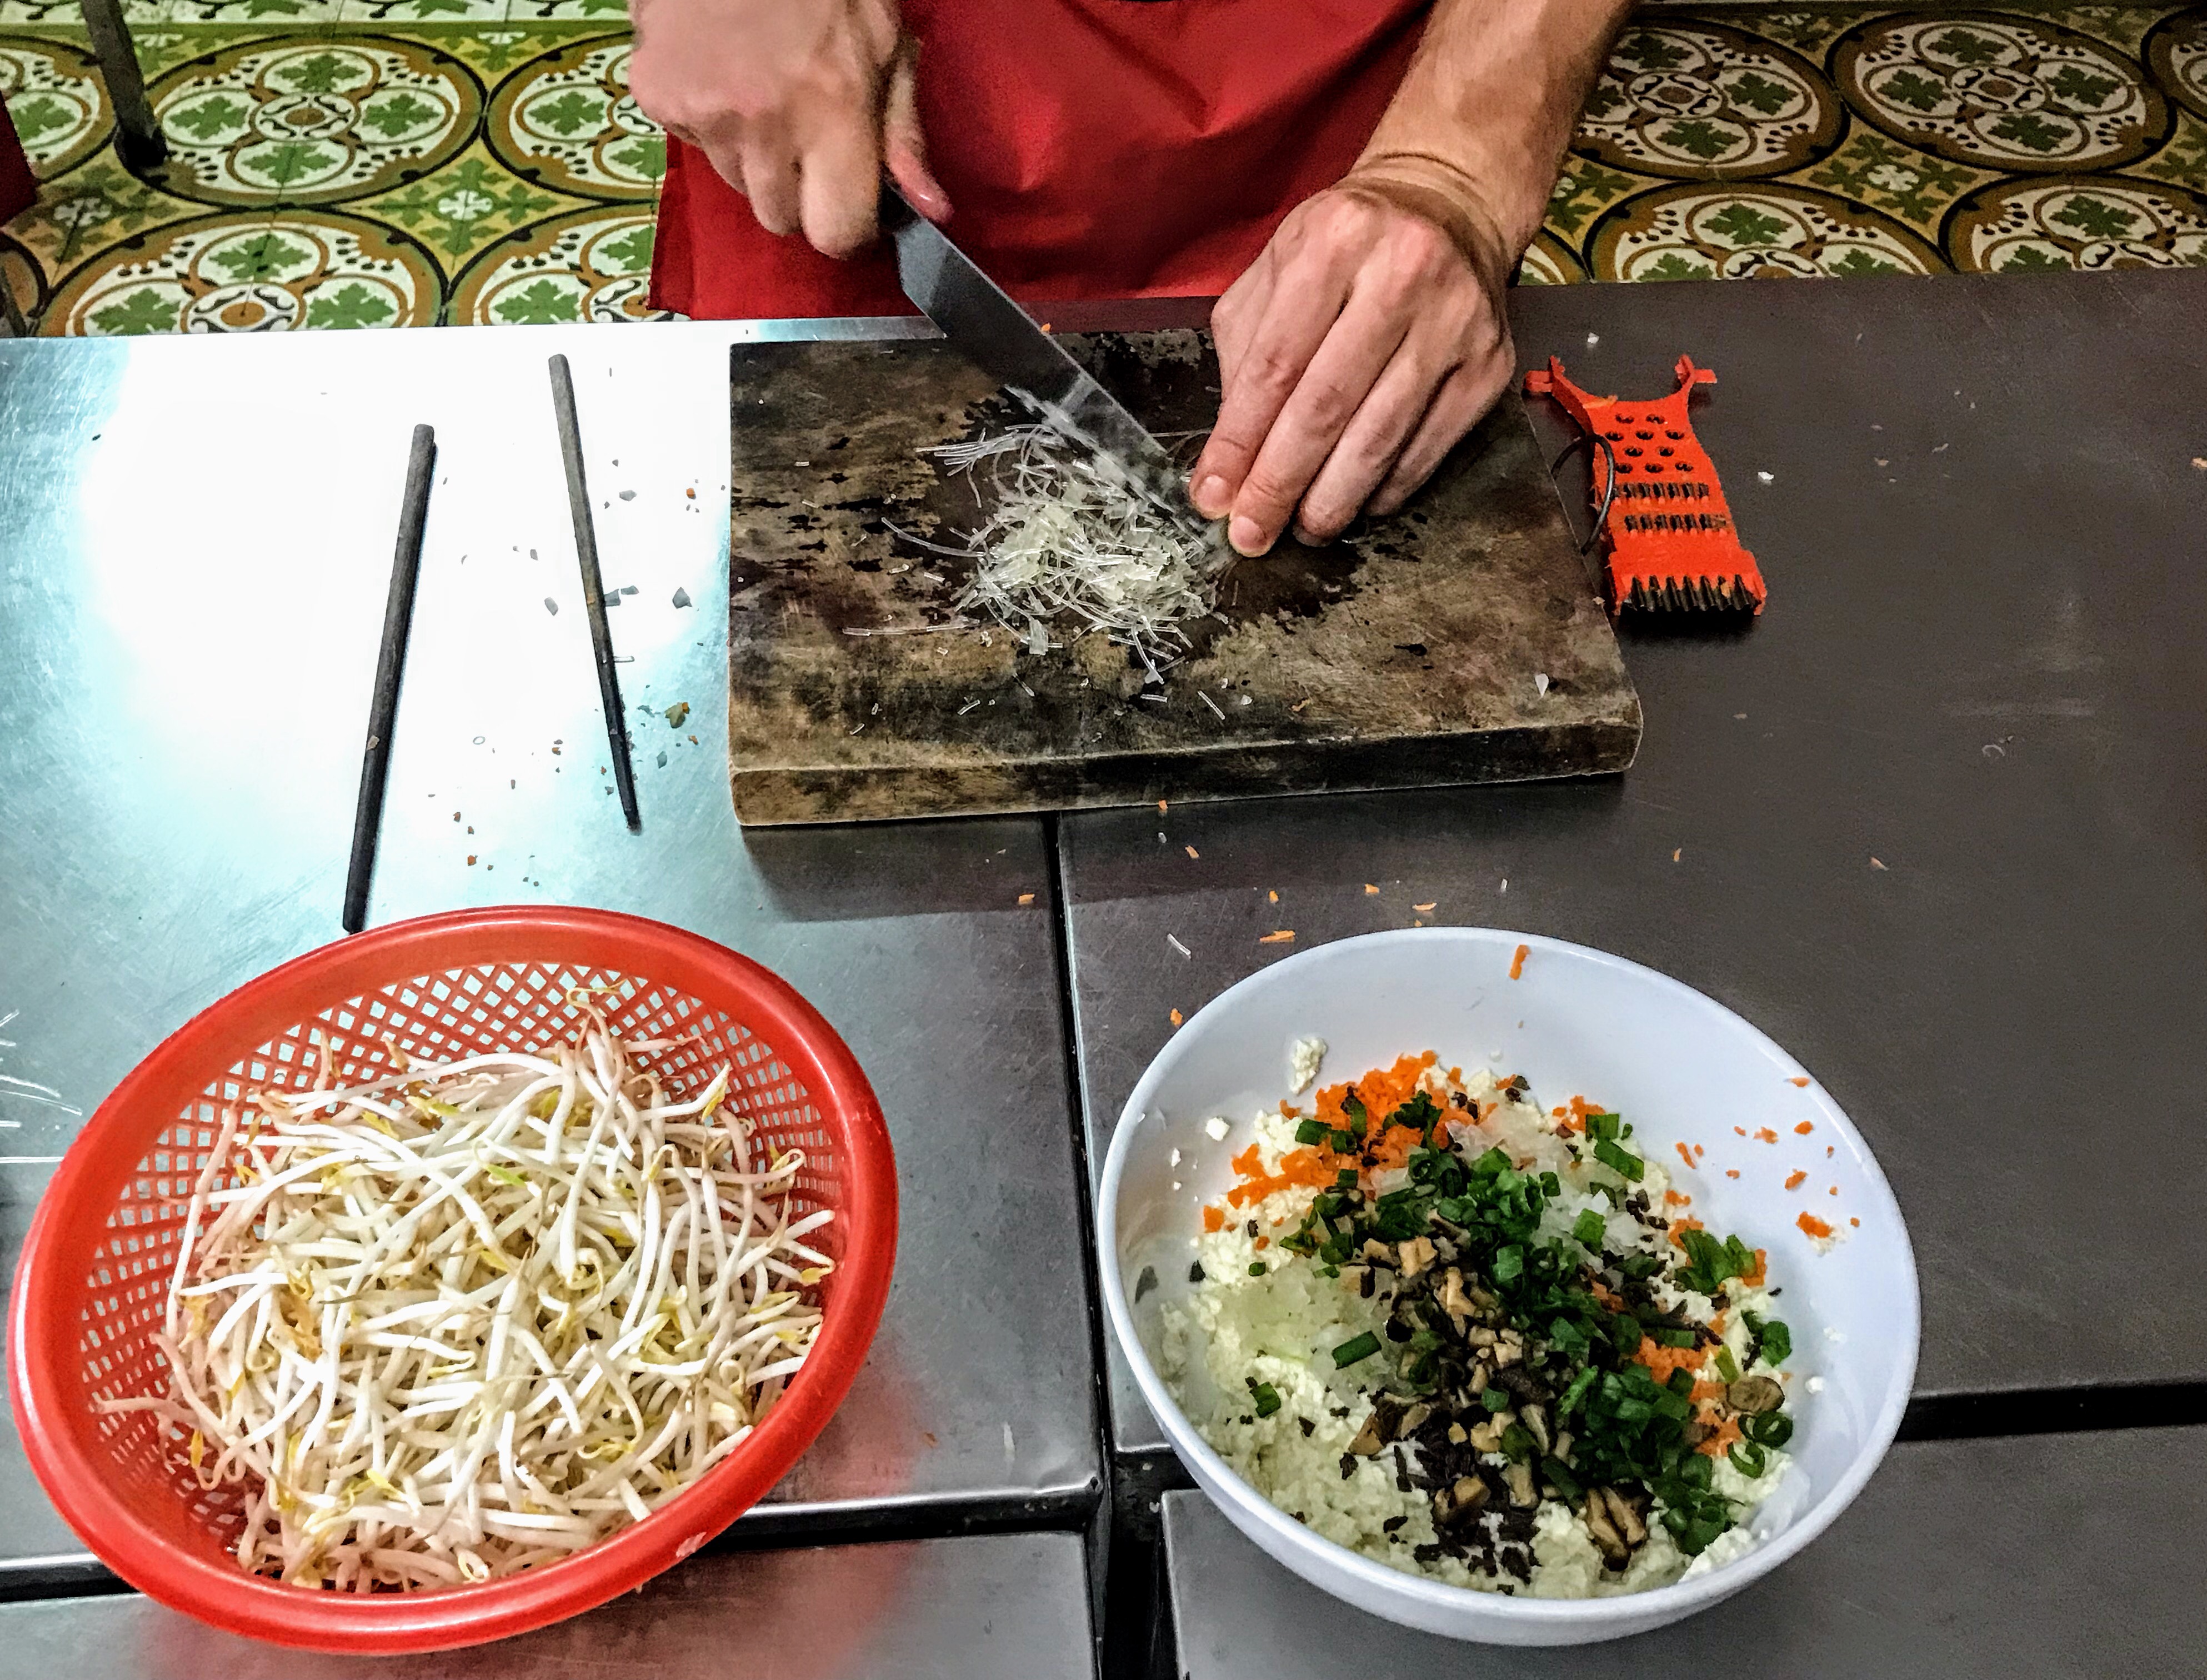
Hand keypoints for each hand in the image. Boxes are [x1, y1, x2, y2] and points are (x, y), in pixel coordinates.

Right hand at [628, 0, 948, 257]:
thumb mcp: (884, 43)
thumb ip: (902, 133)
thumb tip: (932, 210)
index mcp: (831, 113)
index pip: (834, 233)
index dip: (845, 227)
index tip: (849, 203)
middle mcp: (763, 125)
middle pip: (778, 219)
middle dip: (795, 190)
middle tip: (802, 131)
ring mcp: (703, 114)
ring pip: (734, 183)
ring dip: (751, 155)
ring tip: (760, 88)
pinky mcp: (656, 95)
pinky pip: (691, 144)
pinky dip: (708, 120)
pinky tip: (721, 70)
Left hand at [1189, 182, 1515, 555]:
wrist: (1449, 205)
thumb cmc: (1346, 247)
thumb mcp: (1278, 270)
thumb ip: (1245, 353)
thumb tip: (1226, 461)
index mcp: (1333, 242)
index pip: (1275, 365)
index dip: (1239, 441)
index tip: (1214, 497)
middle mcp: (1401, 274)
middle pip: (1326, 405)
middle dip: (1281, 482)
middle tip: (1253, 534)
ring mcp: (1455, 321)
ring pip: (1381, 434)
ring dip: (1333, 497)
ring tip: (1301, 529)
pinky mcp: (1489, 362)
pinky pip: (1430, 444)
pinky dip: (1388, 486)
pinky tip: (1357, 504)